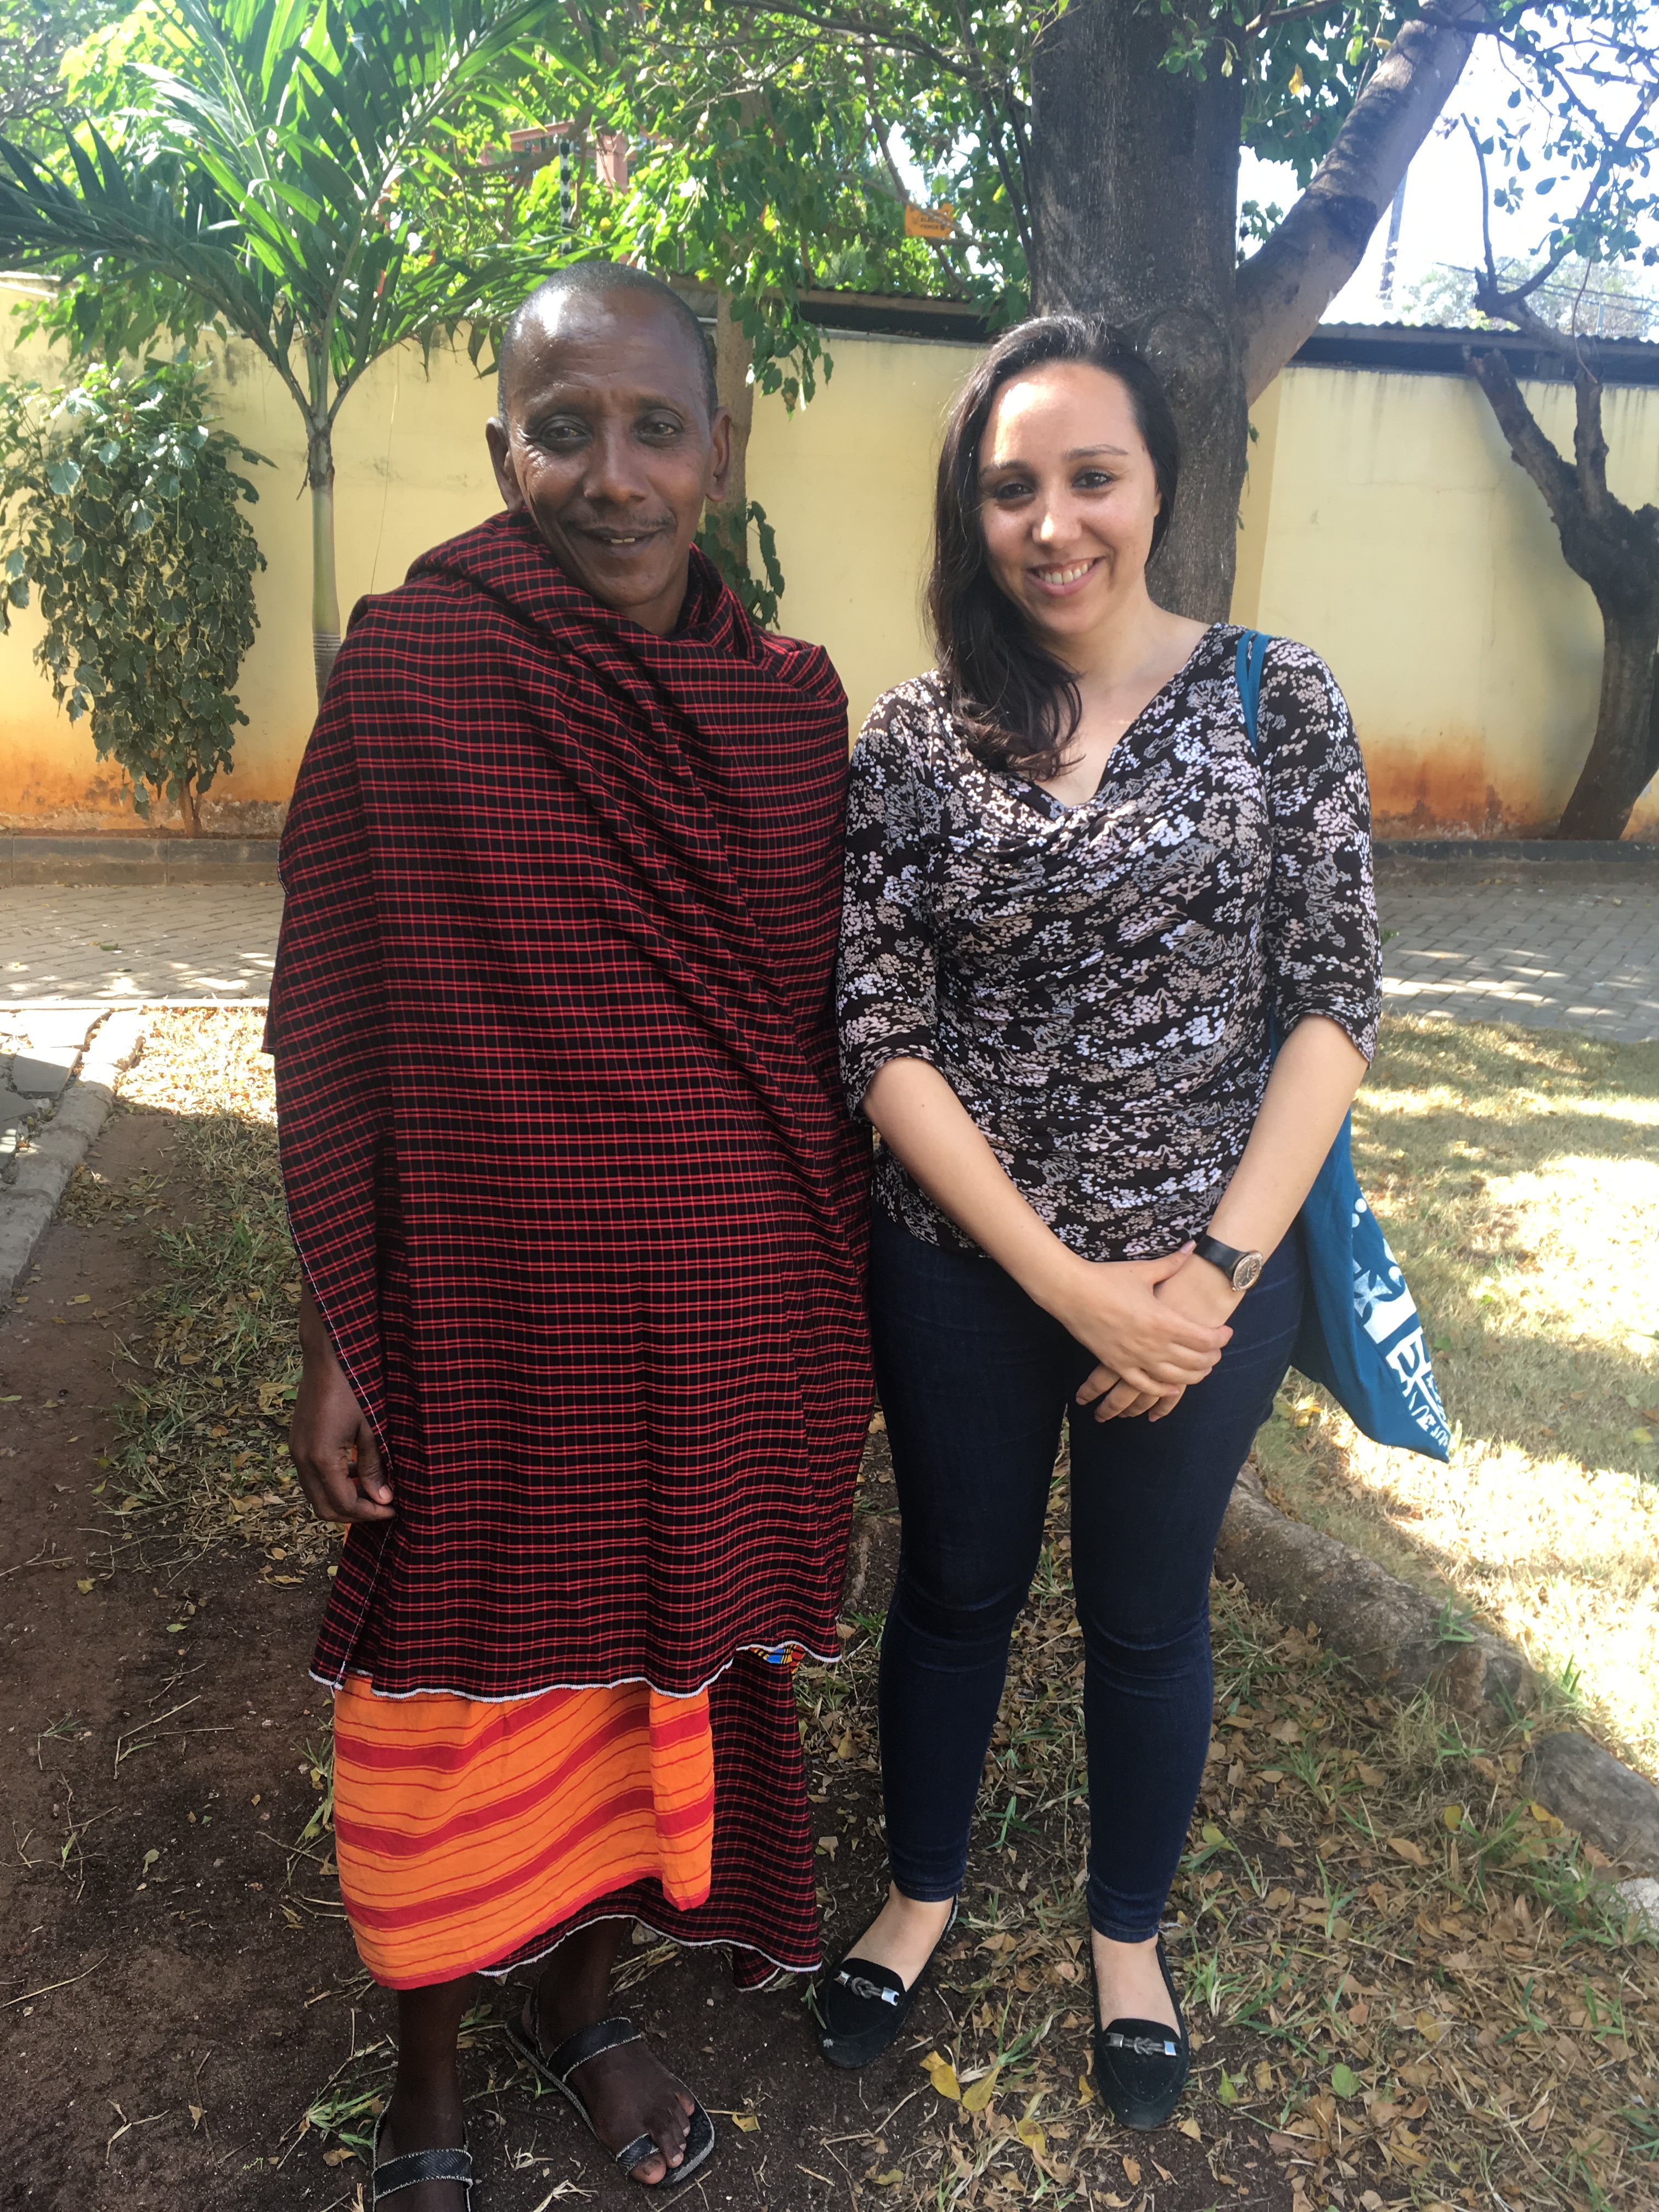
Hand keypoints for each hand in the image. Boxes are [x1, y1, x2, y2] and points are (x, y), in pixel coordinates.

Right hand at [289, 1292, 392, 1522]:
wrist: (328, 1358)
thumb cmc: (354, 1388)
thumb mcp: (371, 1429)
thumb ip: (374, 1467)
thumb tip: (383, 1499)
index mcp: (322, 1459)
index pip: (345, 1504)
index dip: (370, 1513)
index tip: (393, 1510)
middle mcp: (303, 1460)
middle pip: (325, 1509)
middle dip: (355, 1514)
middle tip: (382, 1507)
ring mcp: (296, 1452)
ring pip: (316, 1495)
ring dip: (343, 1500)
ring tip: (373, 1492)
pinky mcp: (297, 1444)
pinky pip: (312, 1478)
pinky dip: (333, 1484)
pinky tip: (356, 1472)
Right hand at [1056, 1244, 1230, 1420]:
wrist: (1071, 1292)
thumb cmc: (1107, 1278)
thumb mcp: (1143, 1271)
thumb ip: (1172, 1263)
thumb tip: (1192, 1246)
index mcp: (1162, 1319)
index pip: (1203, 1337)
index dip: (1220, 1338)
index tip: (1226, 1333)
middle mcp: (1152, 1343)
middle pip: (1194, 1360)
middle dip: (1212, 1358)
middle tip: (1217, 1351)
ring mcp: (1135, 1357)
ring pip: (1174, 1377)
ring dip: (1194, 1376)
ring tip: (1203, 1370)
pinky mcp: (1118, 1364)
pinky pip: (1145, 1385)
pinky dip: (1162, 1390)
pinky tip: (1173, 1388)